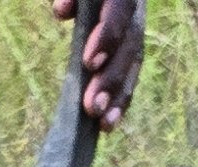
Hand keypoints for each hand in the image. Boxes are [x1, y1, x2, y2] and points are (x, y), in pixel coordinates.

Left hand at [55, 0, 143, 128]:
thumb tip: (62, 12)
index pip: (121, 11)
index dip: (108, 37)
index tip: (89, 62)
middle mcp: (136, 7)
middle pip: (129, 46)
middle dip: (111, 78)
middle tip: (92, 107)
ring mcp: (135, 26)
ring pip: (133, 64)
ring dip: (118, 97)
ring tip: (103, 124)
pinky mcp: (130, 45)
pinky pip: (131, 73)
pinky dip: (120, 99)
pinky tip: (108, 124)